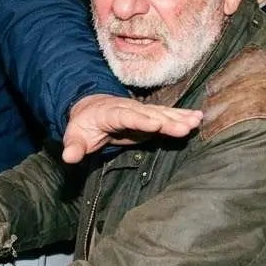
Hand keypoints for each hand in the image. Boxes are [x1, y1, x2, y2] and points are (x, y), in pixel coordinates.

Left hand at [62, 93, 202, 163]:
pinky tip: (198, 118)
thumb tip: (68, 157)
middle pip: (149, 115)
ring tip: (196, 121)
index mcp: (110, 113)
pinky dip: (182, 116)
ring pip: (161, 113)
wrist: (93, 109)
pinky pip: (167, 116)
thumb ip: (73, 146)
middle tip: (186, 127)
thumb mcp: (75, 135)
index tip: (155, 125)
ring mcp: (141, 112)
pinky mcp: (151, 117)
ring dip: (179, 117)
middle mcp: (129, 109)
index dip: (140, 120)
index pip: (125, 116)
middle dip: (167, 121)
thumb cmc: (84, 125)